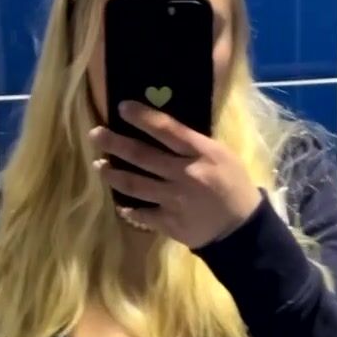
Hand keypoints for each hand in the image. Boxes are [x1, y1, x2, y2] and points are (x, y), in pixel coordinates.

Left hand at [90, 101, 261, 248]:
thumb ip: (192, 144)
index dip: (142, 117)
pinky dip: (129, 208)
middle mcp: (185, 174)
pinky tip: (120, 202)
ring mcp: (174, 200)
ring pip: (135, 184)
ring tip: (98, 165)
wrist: (241, 228)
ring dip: (113, 174)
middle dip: (115, 143)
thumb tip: (160, 130)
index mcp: (201, 153)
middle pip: (142, 155)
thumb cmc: (232, 185)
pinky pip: (142, 213)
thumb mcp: (221, 155)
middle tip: (95, 134)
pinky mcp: (169, 223)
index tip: (122, 108)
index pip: (167, 129)